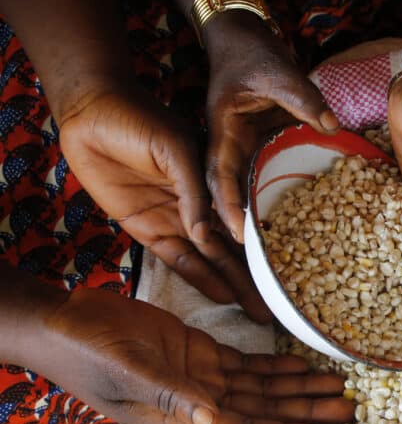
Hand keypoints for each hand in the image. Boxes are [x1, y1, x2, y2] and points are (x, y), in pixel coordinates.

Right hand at [44, 287, 352, 423]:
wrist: (64, 321)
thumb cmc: (87, 349)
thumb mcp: (129, 370)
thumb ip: (172, 395)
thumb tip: (213, 420)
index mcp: (178, 415)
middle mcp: (195, 401)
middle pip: (262, 409)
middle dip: (304, 409)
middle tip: (349, 406)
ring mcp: (198, 377)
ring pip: (260, 387)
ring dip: (298, 387)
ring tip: (337, 385)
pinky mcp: (197, 352)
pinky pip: (245, 364)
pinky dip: (274, 365)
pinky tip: (303, 364)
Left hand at [58, 87, 270, 320]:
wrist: (90, 114)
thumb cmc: (137, 120)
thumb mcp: (175, 149)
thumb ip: (195, 191)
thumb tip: (208, 235)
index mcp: (215, 178)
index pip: (247, 217)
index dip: (267, 243)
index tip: (289, 266)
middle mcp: (201, 203)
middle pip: (234, 246)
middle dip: (255, 276)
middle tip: (277, 305)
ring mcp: (176, 218)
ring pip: (212, 259)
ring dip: (233, 283)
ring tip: (257, 309)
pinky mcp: (148, 229)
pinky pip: (179, 259)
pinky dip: (200, 278)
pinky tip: (222, 295)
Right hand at [204, 12, 338, 241]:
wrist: (243, 36)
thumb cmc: (254, 52)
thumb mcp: (280, 72)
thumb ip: (305, 100)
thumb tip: (333, 127)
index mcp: (223, 129)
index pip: (220, 174)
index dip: (227, 205)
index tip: (239, 233)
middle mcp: (229, 143)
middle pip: (227, 192)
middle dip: (236, 226)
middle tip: (254, 259)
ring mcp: (242, 146)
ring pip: (244, 188)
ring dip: (252, 218)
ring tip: (267, 254)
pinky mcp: (258, 145)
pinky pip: (262, 175)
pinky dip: (270, 197)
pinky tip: (287, 223)